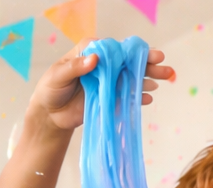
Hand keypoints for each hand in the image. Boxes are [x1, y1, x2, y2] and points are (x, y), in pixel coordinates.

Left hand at [29, 43, 172, 131]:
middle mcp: (104, 65)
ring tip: (163, 80)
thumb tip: (95, 59)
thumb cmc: (51, 89)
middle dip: (147, 62)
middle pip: (128, 61)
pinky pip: (127, 96)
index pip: (114, 48)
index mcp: (91, 51)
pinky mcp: (110, 98)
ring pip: (132, 77)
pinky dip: (138, 97)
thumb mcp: (58, 75)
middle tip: (162, 64)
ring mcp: (109, 82)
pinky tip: (147, 98)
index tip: (144, 55)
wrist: (49, 115)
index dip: (130, 51)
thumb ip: (75, 67)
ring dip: (148, 79)